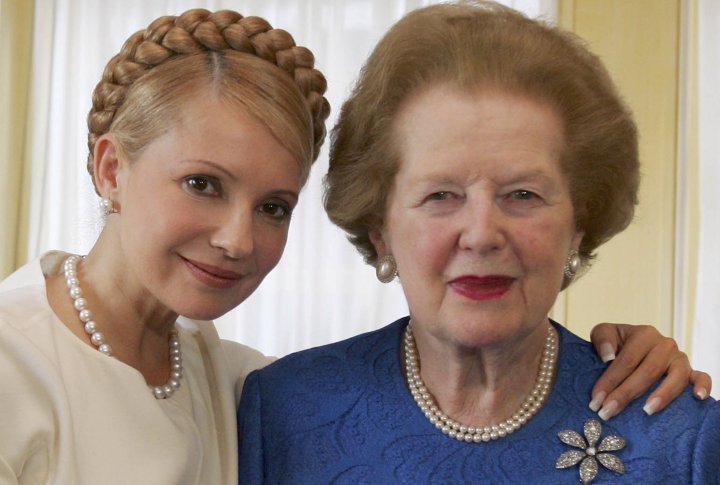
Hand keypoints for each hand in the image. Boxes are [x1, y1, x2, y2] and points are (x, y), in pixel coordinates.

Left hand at [589, 323, 710, 420]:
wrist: (631, 344)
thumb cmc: (616, 342)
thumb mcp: (604, 333)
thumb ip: (602, 339)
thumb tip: (609, 357)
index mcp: (644, 334)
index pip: (626, 361)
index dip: (610, 381)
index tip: (595, 400)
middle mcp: (665, 345)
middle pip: (647, 371)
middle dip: (626, 394)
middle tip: (608, 411)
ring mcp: (680, 359)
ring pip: (675, 377)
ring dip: (662, 395)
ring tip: (646, 411)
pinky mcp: (691, 371)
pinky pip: (702, 377)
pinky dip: (703, 386)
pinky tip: (697, 398)